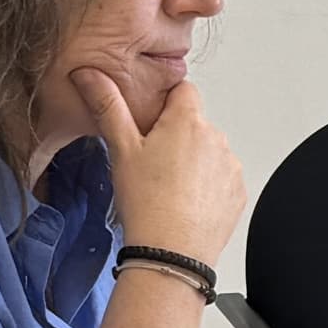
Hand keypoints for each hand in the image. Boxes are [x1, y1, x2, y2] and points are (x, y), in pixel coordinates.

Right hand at [80, 67, 245, 261]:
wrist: (172, 253)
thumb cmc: (146, 203)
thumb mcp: (121, 149)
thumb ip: (107, 105)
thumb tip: (89, 74)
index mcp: (188, 121)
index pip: (183, 88)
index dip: (164, 102)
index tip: (150, 122)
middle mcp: (216, 138)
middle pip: (195, 122)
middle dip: (176, 134)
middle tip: (152, 161)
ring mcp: (230, 166)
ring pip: (209, 151)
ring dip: (193, 160)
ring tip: (168, 186)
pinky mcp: (237, 192)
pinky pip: (221, 177)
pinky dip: (207, 185)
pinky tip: (185, 201)